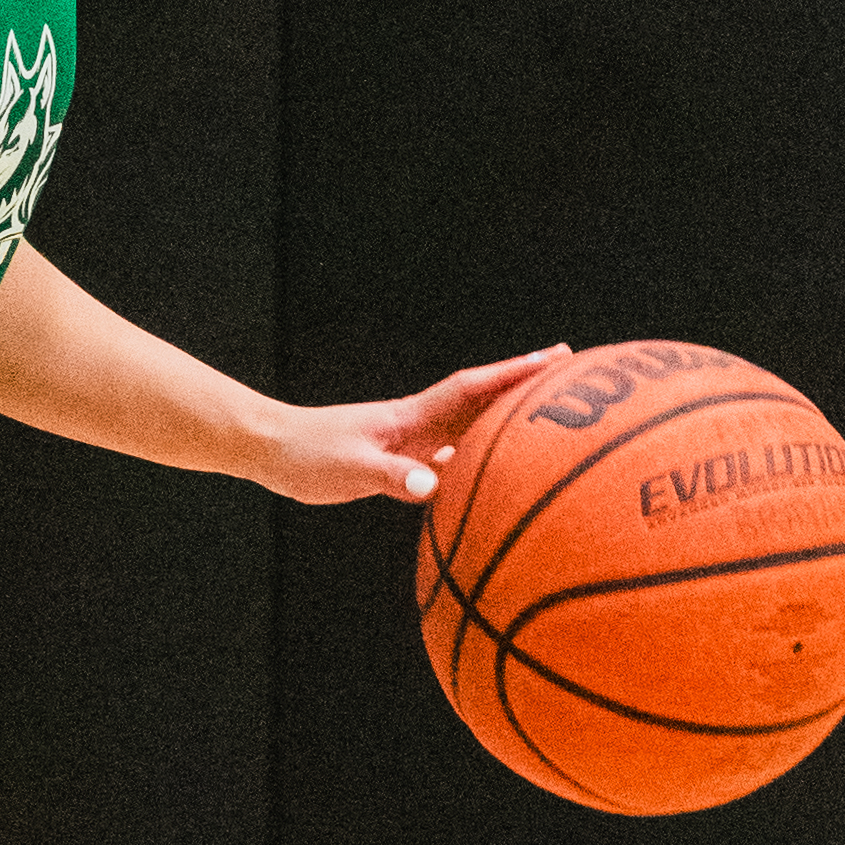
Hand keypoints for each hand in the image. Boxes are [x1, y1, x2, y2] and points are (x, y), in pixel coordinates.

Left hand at [253, 345, 571, 509]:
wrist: (269, 449)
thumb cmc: (305, 456)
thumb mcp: (350, 469)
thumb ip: (392, 478)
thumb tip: (432, 486)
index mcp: (411, 418)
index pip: (473, 389)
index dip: (516, 374)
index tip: (559, 357)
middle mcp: (417, 425)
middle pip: (483, 403)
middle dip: (526, 388)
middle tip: (574, 375)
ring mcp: (409, 442)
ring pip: (469, 430)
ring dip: (507, 422)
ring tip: (549, 422)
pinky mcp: (397, 463)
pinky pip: (450, 459)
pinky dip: (477, 461)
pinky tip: (493, 474)